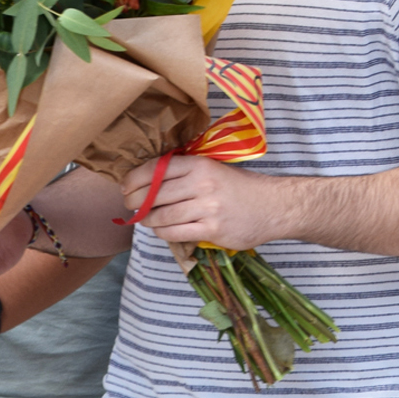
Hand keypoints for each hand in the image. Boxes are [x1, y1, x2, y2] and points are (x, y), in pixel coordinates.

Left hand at [120, 153, 289, 250]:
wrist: (272, 206)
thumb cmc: (239, 188)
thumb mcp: (214, 169)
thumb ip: (185, 172)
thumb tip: (148, 179)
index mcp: (200, 164)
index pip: (157, 169)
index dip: (135, 179)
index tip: (125, 187)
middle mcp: (202, 183)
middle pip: (154, 194)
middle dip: (136, 202)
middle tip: (131, 206)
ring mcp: (207, 207)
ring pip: (162, 216)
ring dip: (148, 220)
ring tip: (146, 219)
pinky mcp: (212, 229)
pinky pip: (175, 233)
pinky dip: (163, 233)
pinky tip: (163, 230)